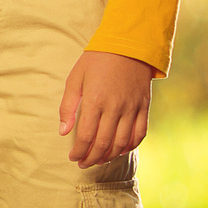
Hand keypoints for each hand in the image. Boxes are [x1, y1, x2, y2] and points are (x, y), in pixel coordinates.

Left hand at [59, 50, 153, 166]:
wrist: (128, 44)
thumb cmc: (97, 60)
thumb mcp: (75, 79)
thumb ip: (68, 107)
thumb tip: (63, 131)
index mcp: (95, 101)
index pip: (85, 137)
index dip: (78, 151)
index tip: (73, 157)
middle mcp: (114, 107)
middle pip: (103, 144)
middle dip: (91, 158)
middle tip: (83, 163)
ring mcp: (131, 108)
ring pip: (121, 143)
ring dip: (109, 156)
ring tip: (99, 160)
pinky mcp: (144, 107)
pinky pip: (139, 134)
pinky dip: (129, 146)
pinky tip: (120, 150)